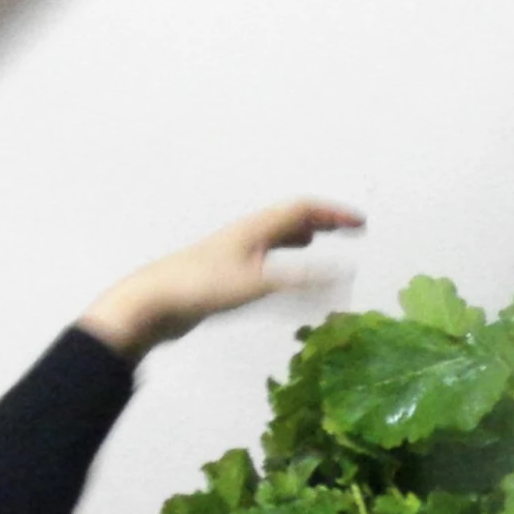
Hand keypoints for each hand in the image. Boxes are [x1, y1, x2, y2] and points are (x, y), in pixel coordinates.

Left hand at [77, 201, 363, 359]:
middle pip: (289, 218)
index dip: (334, 214)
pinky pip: (263, 256)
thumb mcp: (258, 284)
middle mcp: (246, 235)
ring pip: (274, 236)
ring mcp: (233, 253)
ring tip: (318, 240)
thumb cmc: (202, 289)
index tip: (361, 224)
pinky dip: (282, 258)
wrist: (151, 303)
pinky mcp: (224, 273)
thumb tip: (345, 276)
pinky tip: (280, 273)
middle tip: (349, 228)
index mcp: (255, 229)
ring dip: (300, 235)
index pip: (303, 210)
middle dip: (322, 221)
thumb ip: (302, 280)